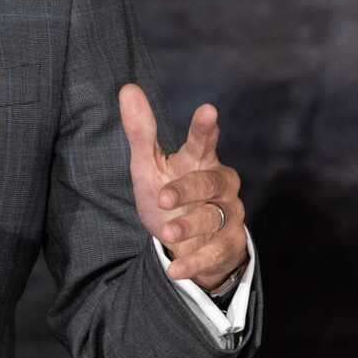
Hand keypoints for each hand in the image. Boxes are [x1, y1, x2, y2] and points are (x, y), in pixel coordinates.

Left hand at [117, 83, 249, 291]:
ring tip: (165, 235)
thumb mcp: (147, 166)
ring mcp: (228, 215)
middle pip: (212, 181)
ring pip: (215, 217)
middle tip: (163, 199)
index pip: (204, 141)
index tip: (208, 109)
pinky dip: (195, 261)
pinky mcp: (230, 245)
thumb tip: (127, 88)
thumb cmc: (168, 197)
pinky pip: (217, 252)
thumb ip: (141, 132)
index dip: (205, 127)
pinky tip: (174, 269)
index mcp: (199, 161)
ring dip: (190, 226)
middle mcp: (221, 185)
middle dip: (188, 189)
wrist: (185, 244)